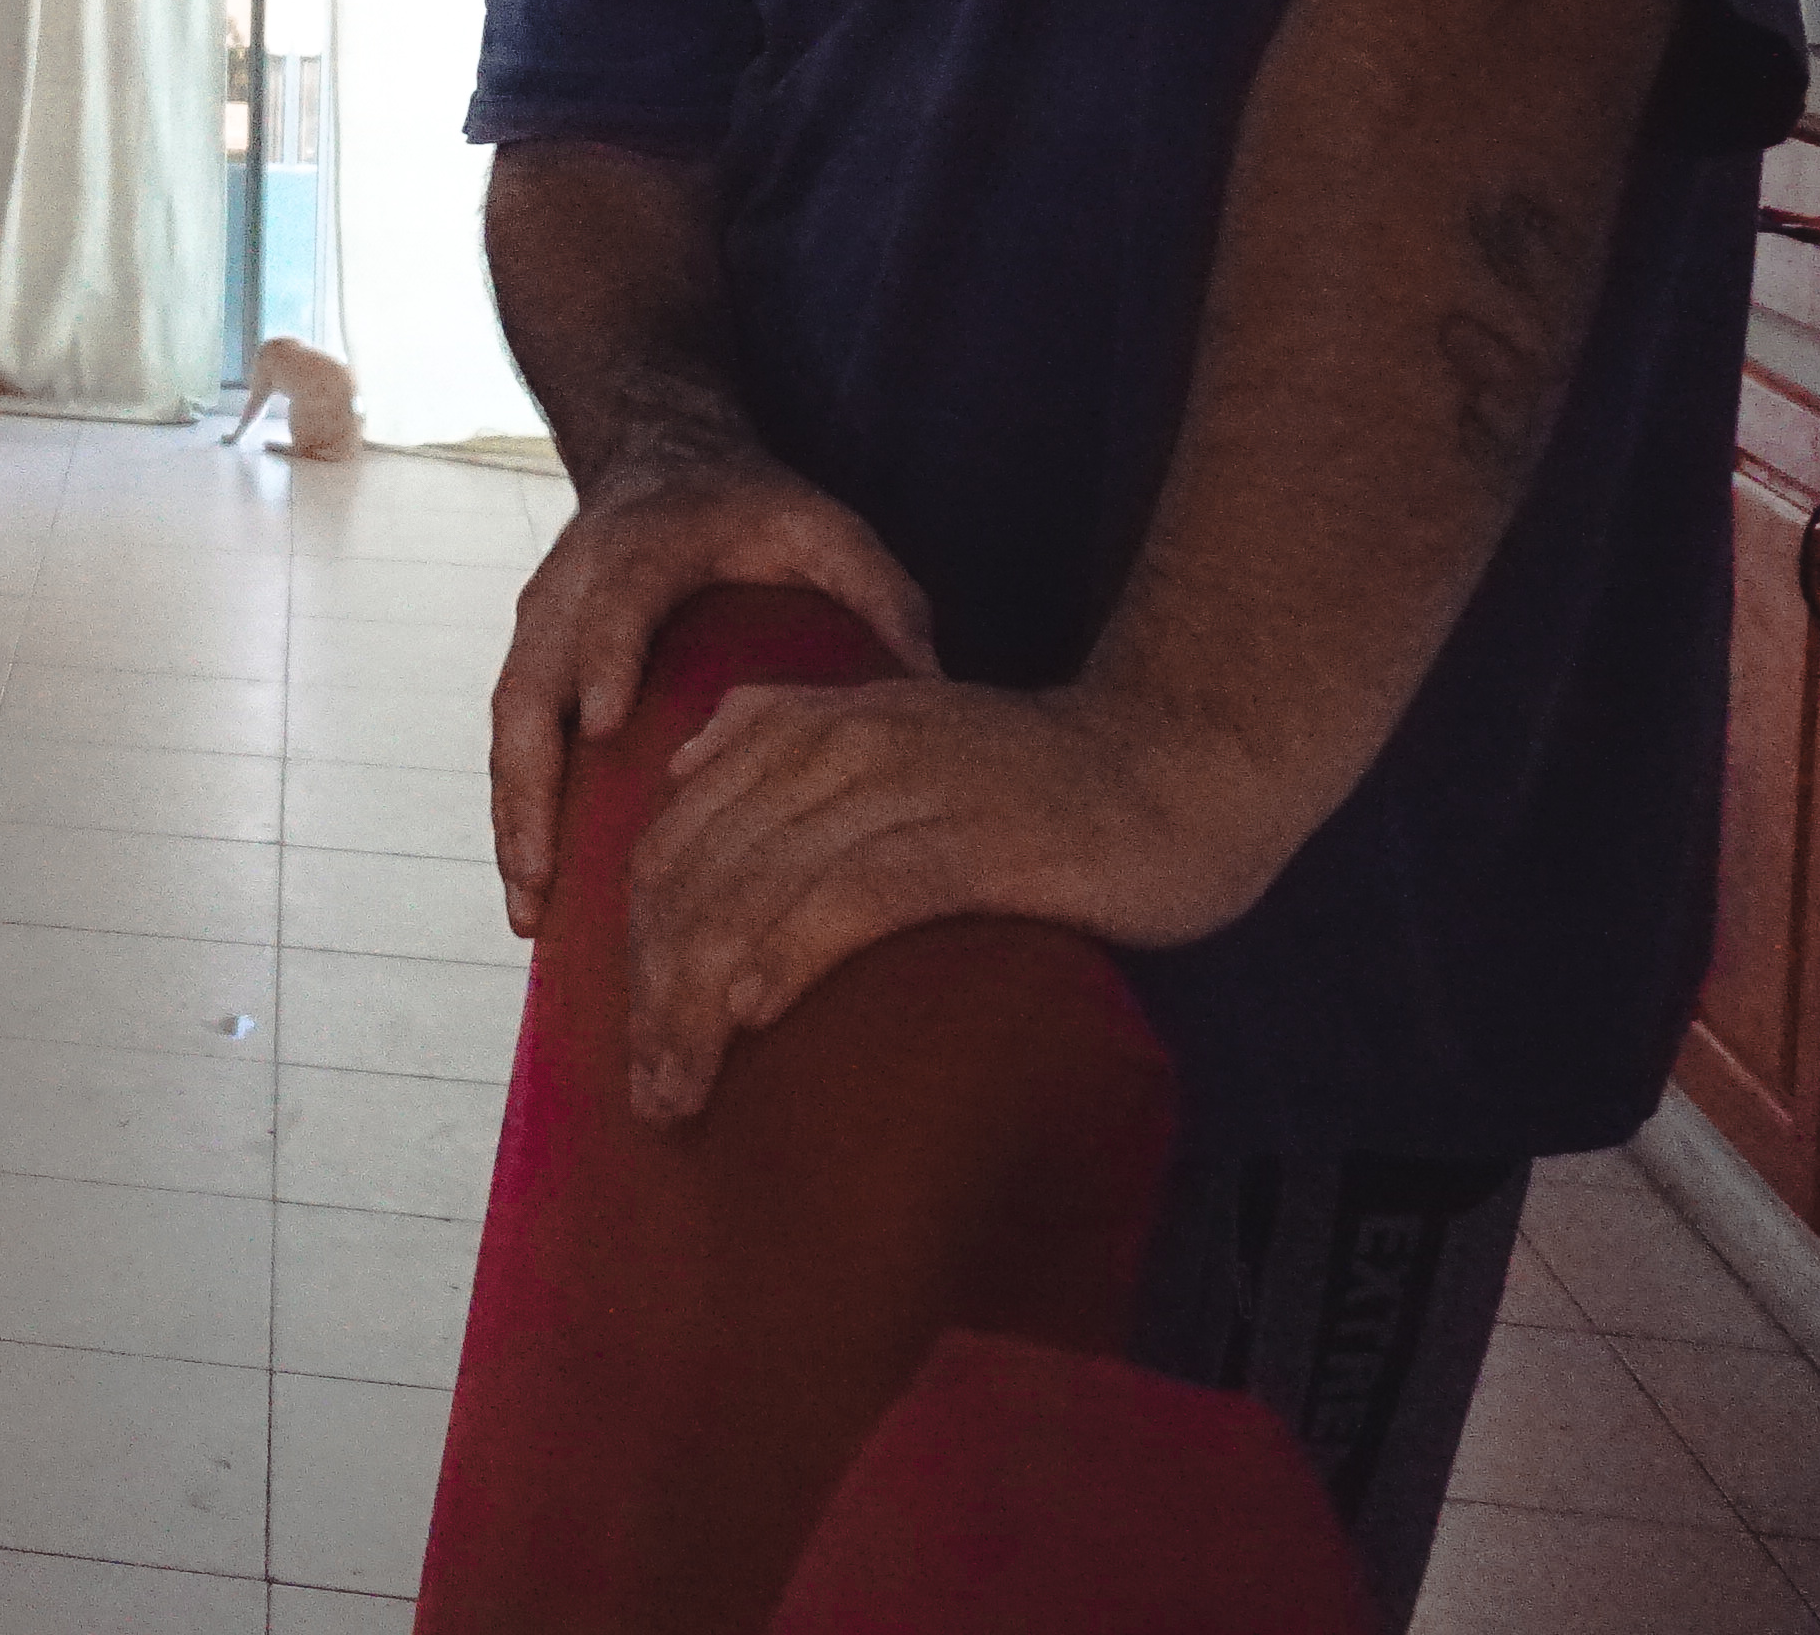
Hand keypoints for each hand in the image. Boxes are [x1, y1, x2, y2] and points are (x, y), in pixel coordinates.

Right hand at [487, 466, 935, 941]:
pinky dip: (519, 817)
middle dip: (530, 786)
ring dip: (514, 821)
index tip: (608, 724)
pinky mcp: (532, 660)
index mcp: (642, 547)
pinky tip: (540, 893)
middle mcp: (571, 587)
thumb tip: (934, 689)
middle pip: (529, 688)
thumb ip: (879, 591)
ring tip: (532, 916)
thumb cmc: (751, 508)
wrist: (664, 460)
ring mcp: (540, 626)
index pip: (614, 602)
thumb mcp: (824, 527)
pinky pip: (514, 744)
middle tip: (545, 875)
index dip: (606, 657)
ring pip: (509, 727)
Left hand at [620, 675, 1294, 1121]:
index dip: (635, 942)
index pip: (674, 839)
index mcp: (806, 727)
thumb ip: (794, 740)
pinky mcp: (974, 842)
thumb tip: (687, 771)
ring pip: (757, 894)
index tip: (633, 1036)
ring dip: (699, 1004)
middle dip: (653, 992)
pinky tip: (754, 1018)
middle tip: (648, 1092)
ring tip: (680, 1090)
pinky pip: (853, 898)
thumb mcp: (898, 734)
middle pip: (698, 875)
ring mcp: (906, 790)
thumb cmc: (1041, 780)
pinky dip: (789, 957)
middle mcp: (840, 748)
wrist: (1187, 761)